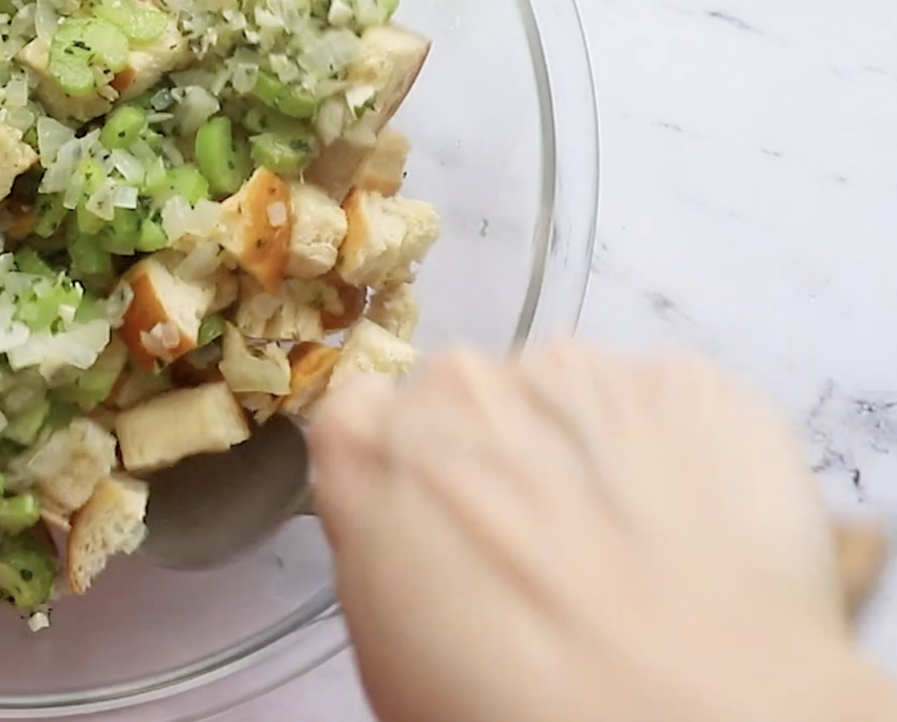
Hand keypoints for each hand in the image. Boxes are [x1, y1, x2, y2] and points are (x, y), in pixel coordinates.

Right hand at [308, 343, 894, 721]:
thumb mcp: (388, 645)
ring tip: (630, 543)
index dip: (407, 467)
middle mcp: (462, 382)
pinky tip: (695, 532)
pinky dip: (680, 452)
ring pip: (569, 394)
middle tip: (544, 546)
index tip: (439, 518)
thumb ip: (384, 547)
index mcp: (369, 443)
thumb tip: (415, 530)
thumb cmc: (511, 698)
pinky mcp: (684, 380)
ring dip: (586, 447)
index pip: (363, 415)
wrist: (684, 703)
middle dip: (500, 453)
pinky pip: (666, 404)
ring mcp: (576, 371)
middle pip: (469, 397)